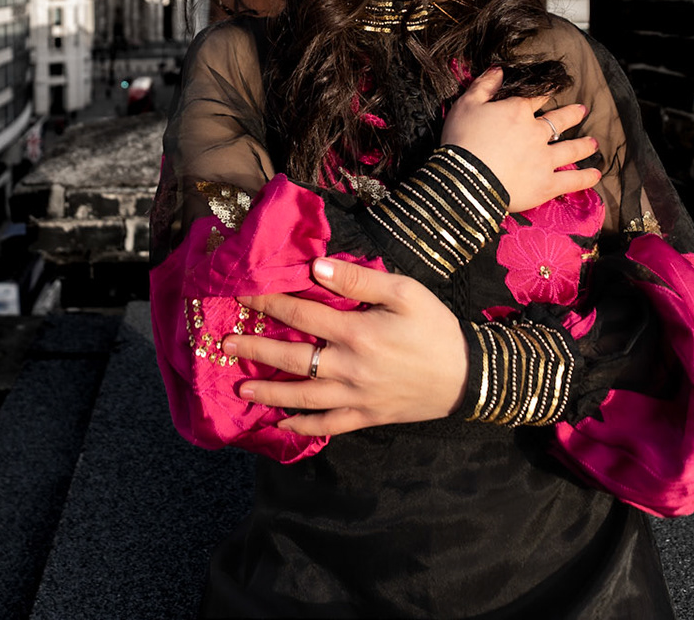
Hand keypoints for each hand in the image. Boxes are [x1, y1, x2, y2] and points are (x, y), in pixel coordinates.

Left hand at [224, 257, 467, 436]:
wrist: (468, 376)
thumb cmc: (435, 328)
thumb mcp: (405, 293)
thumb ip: (360, 280)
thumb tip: (317, 266)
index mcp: (357, 332)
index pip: (301, 314)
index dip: (269, 304)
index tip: (242, 295)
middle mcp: (350, 368)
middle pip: (292, 359)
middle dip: (256, 350)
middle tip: (225, 343)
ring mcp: (356, 397)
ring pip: (302, 398)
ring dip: (268, 391)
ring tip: (241, 386)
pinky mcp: (366, 417)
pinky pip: (327, 426)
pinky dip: (302, 427)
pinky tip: (280, 423)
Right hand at [442, 67, 601, 213]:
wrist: (466, 179)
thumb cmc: (461, 140)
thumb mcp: (466, 104)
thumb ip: (484, 85)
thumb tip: (499, 69)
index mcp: (518, 111)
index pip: (536, 98)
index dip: (546, 92)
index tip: (555, 88)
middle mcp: (536, 132)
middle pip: (559, 121)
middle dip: (572, 114)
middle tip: (582, 111)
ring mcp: (544, 159)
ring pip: (570, 149)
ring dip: (584, 145)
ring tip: (594, 143)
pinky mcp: (546, 184)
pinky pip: (571, 180)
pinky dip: (584, 178)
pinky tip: (595, 175)